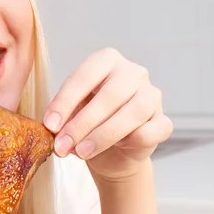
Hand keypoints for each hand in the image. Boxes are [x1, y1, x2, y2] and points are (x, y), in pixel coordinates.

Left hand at [42, 48, 173, 180]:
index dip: (65, 102)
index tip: (49, 125)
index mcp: (105, 61)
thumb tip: (53, 128)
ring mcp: (152, 95)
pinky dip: (130, 141)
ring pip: (133, 113)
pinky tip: (116, 146)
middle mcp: (132, 72)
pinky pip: (150, 131)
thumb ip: (63, 117)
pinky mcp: (163, 121)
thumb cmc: (86, 123)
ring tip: (80, 152)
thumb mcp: (69, 114)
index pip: (84, 76)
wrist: (110, 152)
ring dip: (102, 136)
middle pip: (109, 95)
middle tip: (62, 145)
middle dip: (82, 124)